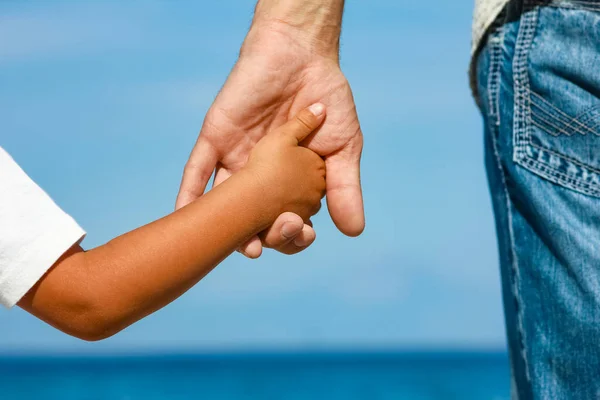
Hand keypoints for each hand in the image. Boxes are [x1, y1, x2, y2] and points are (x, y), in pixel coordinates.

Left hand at [176, 22, 363, 257]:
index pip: (287, 218)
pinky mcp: (216, 139)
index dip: (291, 234)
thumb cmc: (327, 98)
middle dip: (258, 236)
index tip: (300, 236)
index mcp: (289, 182)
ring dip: (224, 226)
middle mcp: (259, 176)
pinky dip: (189, 192)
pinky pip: (198, 169)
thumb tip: (354, 231)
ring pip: (224, 201)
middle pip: (253, 217)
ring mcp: (236, 159)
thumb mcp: (342, 146)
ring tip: (234, 245)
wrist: (301, 54)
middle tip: (262, 248)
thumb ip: (344, 186)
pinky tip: (186, 216)